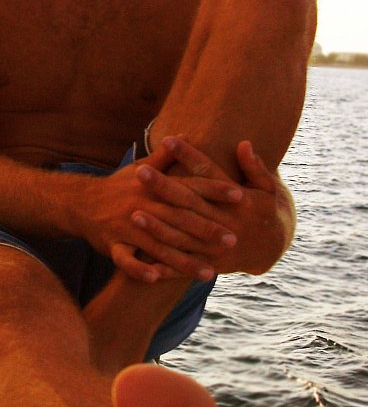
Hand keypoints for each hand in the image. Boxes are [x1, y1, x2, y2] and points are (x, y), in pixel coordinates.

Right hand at [80, 140, 245, 281]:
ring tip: (208, 273)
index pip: (189, 186)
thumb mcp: (140, 167)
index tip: (240, 195)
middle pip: (178, 218)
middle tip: (232, 239)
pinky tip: (157, 278)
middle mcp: (142, 205)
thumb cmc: (118, 186)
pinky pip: (125, 259)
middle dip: (206, 229)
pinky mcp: (112, 244)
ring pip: (158, 245)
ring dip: (184, 261)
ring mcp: (126, 226)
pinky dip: (139, 269)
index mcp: (153, 186)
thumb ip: (165, 157)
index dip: (214, 189)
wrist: (80, 202)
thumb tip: (186, 134)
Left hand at [125, 138, 294, 276]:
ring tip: (134, 212)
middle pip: (189, 202)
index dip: (188, 156)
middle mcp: (225, 222)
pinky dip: (163, 266)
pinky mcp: (209, 265)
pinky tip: (141, 261)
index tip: (168, 139)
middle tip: (140, 171)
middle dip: (164, 187)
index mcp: (238, 200)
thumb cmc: (266, 211)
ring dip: (158, 226)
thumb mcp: (268, 188)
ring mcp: (216, 246)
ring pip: (182, 235)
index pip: (208, 173)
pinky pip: (182, 267)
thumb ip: (255, 167)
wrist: (272, 249)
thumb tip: (244, 144)